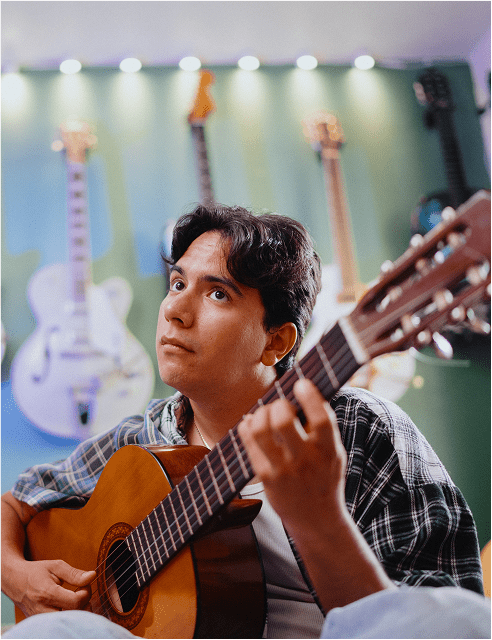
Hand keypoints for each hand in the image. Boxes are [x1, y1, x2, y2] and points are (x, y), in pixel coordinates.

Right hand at [15, 559, 95, 616]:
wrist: (14, 581)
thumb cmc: (36, 572)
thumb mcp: (55, 566)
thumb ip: (74, 573)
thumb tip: (92, 576)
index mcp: (47, 593)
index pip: (76, 601)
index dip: (86, 592)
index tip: (85, 584)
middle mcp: (43, 610)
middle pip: (73, 615)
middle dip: (84, 604)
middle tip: (82, 592)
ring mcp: (40, 620)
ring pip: (67, 621)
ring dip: (77, 611)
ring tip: (75, 598)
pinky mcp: (40, 624)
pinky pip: (60, 623)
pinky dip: (69, 615)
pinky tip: (68, 606)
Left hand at [238, 378, 347, 536]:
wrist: (317, 521)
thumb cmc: (324, 478)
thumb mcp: (334, 454)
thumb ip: (324, 428)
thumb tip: (305, 390)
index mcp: (329, 451)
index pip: (321, 420)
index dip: (310, 397)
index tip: (301, 383)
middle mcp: (306, 461)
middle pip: (283, 421)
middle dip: (278, 404)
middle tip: (281, 405)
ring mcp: (283, 470)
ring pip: (261, 430)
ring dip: (261, 413)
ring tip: (266, 413)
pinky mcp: (266, 477)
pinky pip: (249, 442)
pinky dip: (248, 425)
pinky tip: (252, 422)